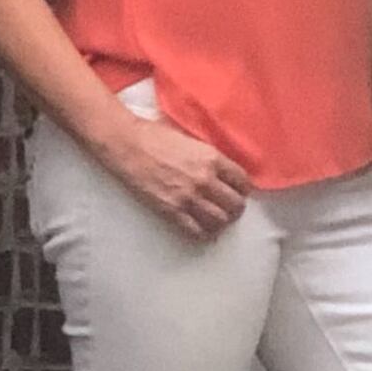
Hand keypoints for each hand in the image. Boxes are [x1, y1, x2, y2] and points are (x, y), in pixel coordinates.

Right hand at [98, 116, 250, 239]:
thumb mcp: (192, 140)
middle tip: (230, 209)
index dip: (243, 189)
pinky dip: (203, 233)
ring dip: (222, 222)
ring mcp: (189, 197)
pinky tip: (203, 230)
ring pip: (220, 220)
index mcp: (212, 158)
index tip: (238, 192)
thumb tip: (222, 171)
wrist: (129, 145)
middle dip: (236, 208)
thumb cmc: (157, 137)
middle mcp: (205, 179)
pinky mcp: (172, 210)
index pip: (242, 181)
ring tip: (218, 221)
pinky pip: (197, 230)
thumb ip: (209, 157)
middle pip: (235, 204)